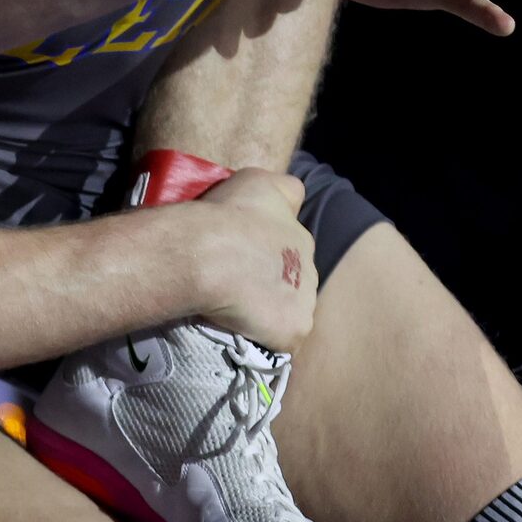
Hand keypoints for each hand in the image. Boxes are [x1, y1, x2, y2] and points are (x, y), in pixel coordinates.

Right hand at [184, 166, 320, 350]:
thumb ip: (281, 190)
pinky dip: (261, 338)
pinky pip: (279, 340)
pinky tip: (238, 331)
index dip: (269, 255)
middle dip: (270, 286)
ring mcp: (305, 301)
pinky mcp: (294, 331)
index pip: (292, 247)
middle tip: (234, 287)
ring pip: (288, 312)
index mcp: (301, 235)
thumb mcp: (258, 180)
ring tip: (233, 313)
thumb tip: (293, 199)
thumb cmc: (228, 214)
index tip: (244, 258)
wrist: (210, 253)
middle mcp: (310, 266)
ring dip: (267, 314)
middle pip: (293, 282)